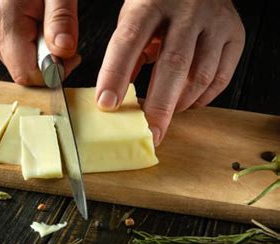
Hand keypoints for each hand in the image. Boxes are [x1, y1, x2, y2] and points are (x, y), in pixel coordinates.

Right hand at [0, 0, 81, 85]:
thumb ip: (61, 20)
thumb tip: (63, 52)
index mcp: (3, 22)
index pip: (28, 74)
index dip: (53, 72)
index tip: (69, 55)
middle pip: (24, 71)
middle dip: (48, 59)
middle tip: (56, 31)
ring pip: (18, 64)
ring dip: (38, 52)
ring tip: (41, 21)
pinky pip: (11, 54)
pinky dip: (27, 46)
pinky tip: (30, 24)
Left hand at [95, 0, 244, 145]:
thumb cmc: (160, 3)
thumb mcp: (134, 17)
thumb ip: (127, 52)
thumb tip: (117, 96)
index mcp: (150, 2)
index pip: (129, 41)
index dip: (116, 75)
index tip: (107, 104)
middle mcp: (186, 10)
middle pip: (173, 64)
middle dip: (159, 105)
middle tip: (150, 133)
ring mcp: (215, 21)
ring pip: (201, 74)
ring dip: (181, 102)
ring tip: (166, 114)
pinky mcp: (235, 34)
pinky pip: (222, 76)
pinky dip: (203, 97)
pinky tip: (189, 102)